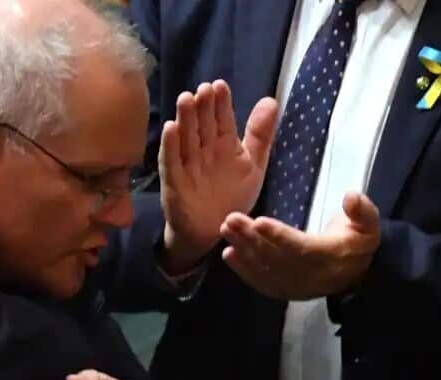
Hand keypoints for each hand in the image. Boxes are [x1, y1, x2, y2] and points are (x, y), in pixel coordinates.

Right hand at [159, 80, 278, 274]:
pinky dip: (169, 146)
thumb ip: (260, 134)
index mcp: (224, 145)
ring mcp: (187, 166)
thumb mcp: (253, 165)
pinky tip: (170, 129)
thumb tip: (271, 99)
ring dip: (184, 119)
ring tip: (186, 99)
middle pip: (202, 125)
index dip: (221, 103)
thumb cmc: (232, 197)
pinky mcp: (174, 182)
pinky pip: (171, 163)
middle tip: (203, 89)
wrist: (213, 231)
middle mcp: (204, 151)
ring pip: (186, 139)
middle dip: (202, 107)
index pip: (222, 119)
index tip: (219, 85)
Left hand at [221, 191, 380, 299]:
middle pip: (276, 258)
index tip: (259, 222)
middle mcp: (309, 275)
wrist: (353, 274)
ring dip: (242, 250)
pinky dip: (243, 270)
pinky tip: (228, 254)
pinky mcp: (283, 290)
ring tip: (227, 229)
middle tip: (232, 220)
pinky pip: (261, 282)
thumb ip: (362, 211)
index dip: (279, 236)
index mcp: (330, 257)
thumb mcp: (369, 225)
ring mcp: (294, 286)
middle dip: (251, 239)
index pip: (301, 248)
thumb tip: (351, 196)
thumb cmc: (357, 242)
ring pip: (264, 269)